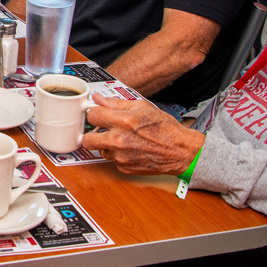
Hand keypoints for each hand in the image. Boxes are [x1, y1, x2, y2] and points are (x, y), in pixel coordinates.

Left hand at [82, 95, 203, 175]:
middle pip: (87, 139)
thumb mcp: (142, 107)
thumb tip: (99, 99)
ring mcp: (121, 157)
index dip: (95, 113)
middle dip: (92, 133)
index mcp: (124, 122)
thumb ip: (117, 103)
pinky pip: (111, 160)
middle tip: (100, 129)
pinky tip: (129, 148)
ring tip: (121, 139)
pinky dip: (117, 154)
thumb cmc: (165, 129)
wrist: (180, 151)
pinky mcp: (124, 168)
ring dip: (106, 144)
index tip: (98, 114)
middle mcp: (119, 141)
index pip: (92, 116)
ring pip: (99, 150)